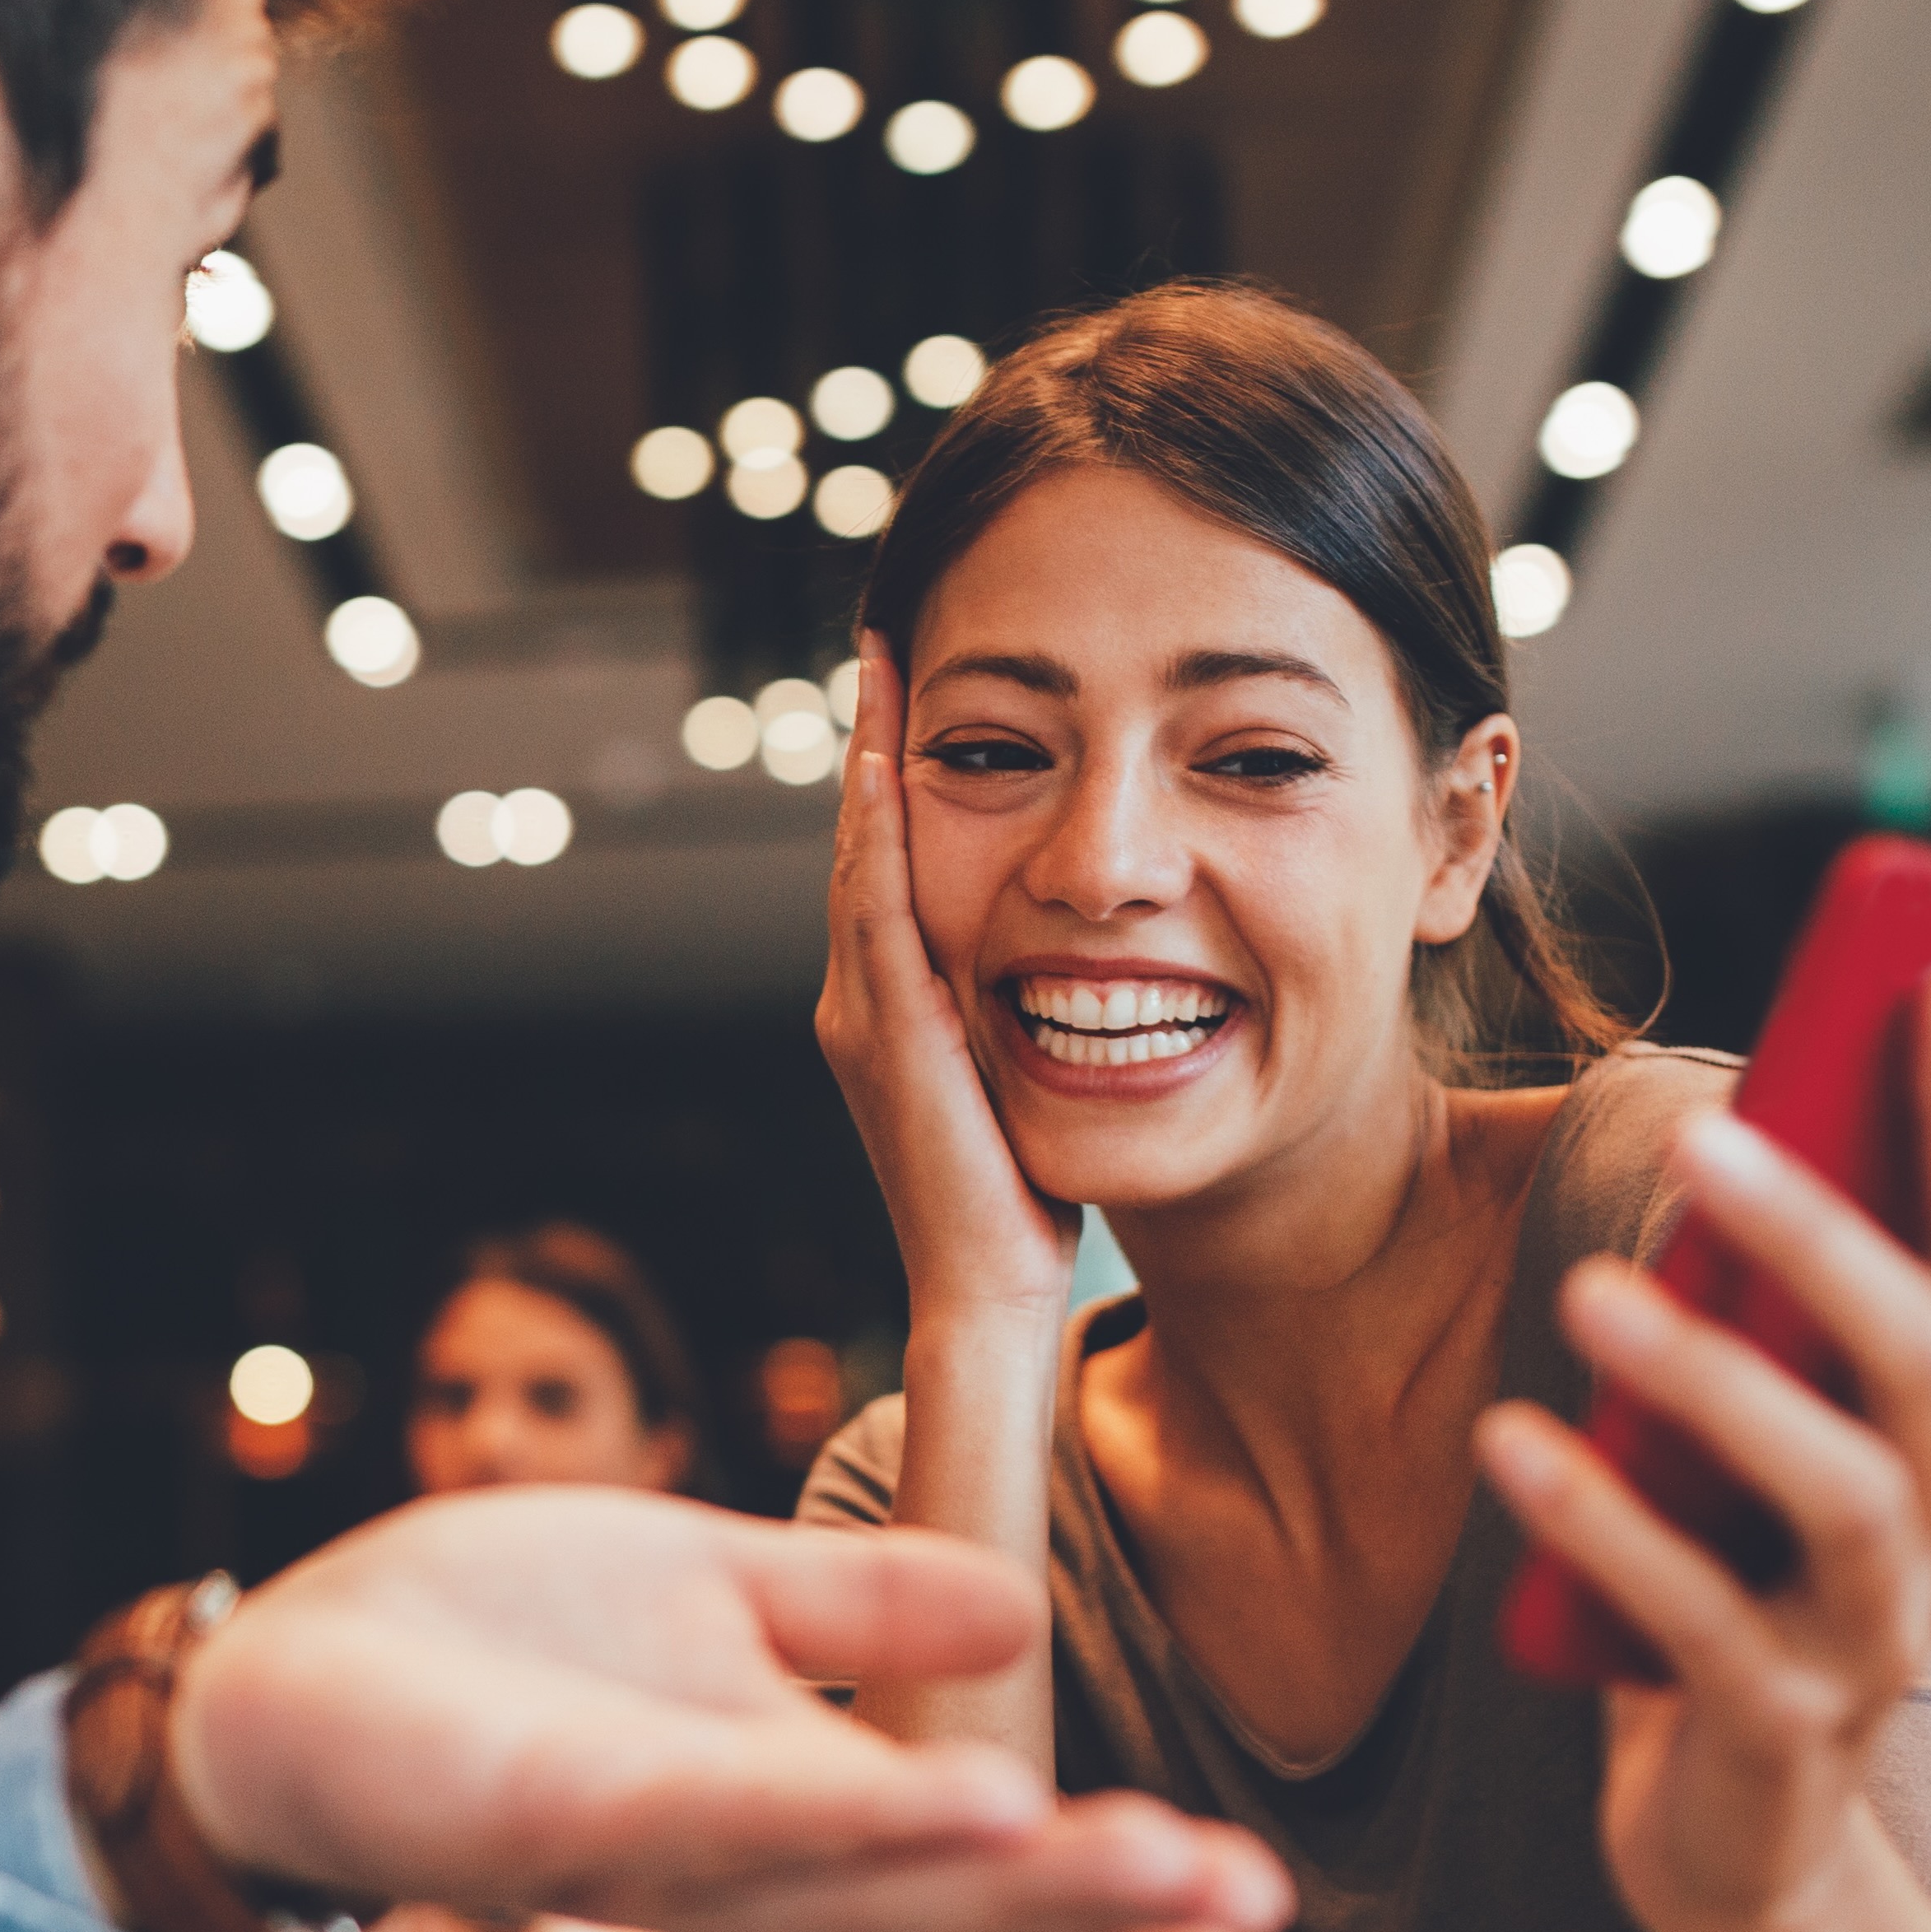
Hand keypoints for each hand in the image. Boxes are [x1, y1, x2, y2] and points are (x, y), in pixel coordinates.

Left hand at [173, 1483, 1291, 1931]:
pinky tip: (965, 1806)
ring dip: (1009, 1876)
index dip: (1109, 1893)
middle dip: (1102, 1915)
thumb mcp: (713, 1595)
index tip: (1251, 1916)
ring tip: (1158, 1867)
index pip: (973, 1860)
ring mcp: (648, 1850)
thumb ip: (856, 1612)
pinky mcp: (555, 1815)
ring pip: (855, 1876)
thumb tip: (1017, 1617)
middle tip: (1253, 1931)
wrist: (290, 1669)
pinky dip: (842, 1818)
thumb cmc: (488, 1646)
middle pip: (943, 1901)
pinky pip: (718, 1820)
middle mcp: (734, 1856)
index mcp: (783, 1803)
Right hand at [819, 635, 1077, 1329]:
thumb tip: (1072, 965)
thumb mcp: (1020, 1081)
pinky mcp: (885, 1034)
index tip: (919, 695)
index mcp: (890, 1008)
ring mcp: (862, 1014)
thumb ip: (1019, 1018)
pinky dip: (881, 833)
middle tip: (886, 643)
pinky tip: (894, 765)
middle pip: (860, 842)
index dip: (899, 778)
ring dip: (872, 758)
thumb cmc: (1019, 1203)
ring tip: (885, 667)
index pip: (889, 866)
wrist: (985, 1288)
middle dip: (873, 741)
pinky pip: (878, 909)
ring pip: (860, 858)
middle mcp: (858, 999)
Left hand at [1473, 964, 1930, 1931]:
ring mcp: (1872, 1639)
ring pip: (1835, 1488)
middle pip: (1927, 1360)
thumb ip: (1757, 1332)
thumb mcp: (1751, 1457)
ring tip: (1590, 1296)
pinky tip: (1510, 1445)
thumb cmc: (1730, 1602)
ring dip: (1713, 1378)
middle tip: (1707, 1134)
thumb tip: (1719, 1135)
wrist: (1739, 1854)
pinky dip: (1602, 1524)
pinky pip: (1697, 1617)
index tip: (1928, 982)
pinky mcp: (1777, 1726)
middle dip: (1825, 1237)